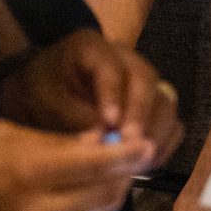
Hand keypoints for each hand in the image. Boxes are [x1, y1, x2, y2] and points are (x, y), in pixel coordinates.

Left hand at [0, 33, 183, 170]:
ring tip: (139, 158)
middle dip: (141, 114)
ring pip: (164, 100)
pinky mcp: (151, 103)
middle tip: (130, 144)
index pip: (110, 68)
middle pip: (146, 80)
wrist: (41, 94)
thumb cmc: (40, 94)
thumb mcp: (46, 102)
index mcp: (92, 47)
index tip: (111, 123)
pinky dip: (164, 141)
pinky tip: (147, 162)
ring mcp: (142, 80)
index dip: (113, 95)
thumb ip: (74, 117)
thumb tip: (104, 139)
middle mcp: (124, 58)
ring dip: (157, 131)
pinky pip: (169, 120)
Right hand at [0, 120, 146, 210]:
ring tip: (55, 192)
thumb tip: (99, 143)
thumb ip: (53, 141)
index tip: (145, 148)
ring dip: (84, 205)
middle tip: (112, 167)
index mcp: (29, 170)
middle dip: (116, 179)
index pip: (102, 164)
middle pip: (105, 197)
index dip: (131, 155)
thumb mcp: (1, 135)